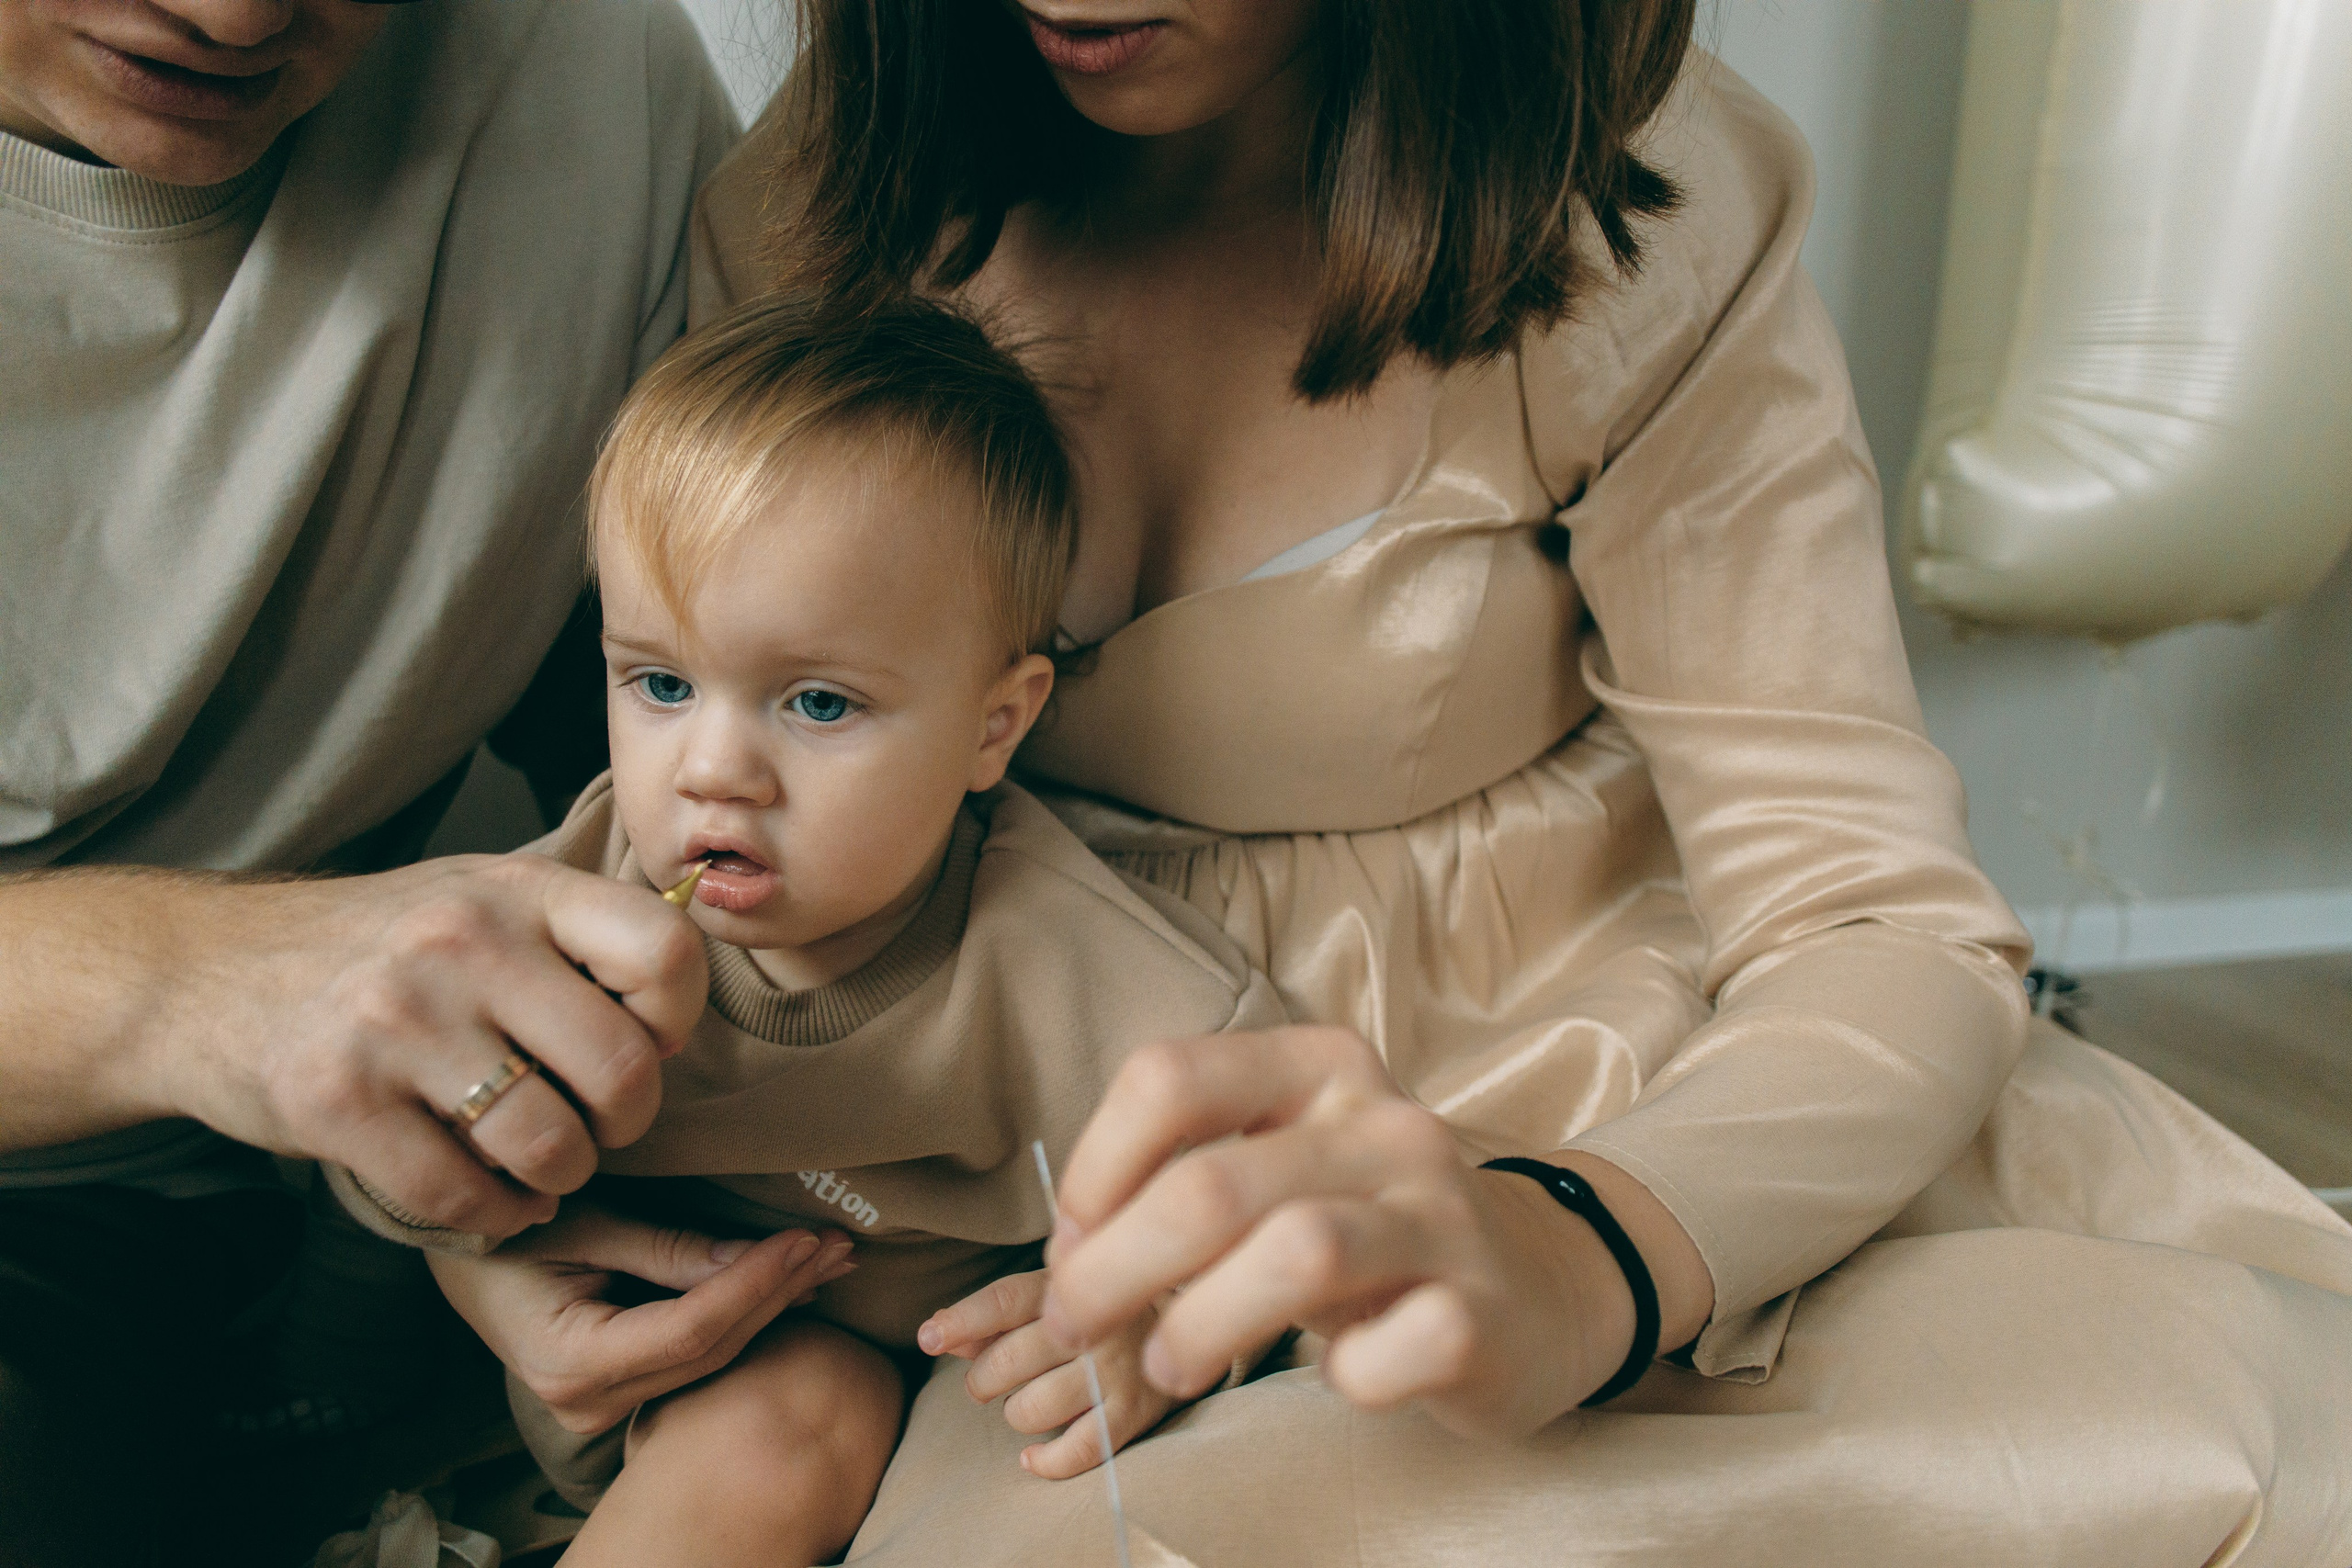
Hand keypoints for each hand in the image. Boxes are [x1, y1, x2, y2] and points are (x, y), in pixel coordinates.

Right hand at [170, 853, 704, 1240]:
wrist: (205, 972)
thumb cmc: (380, 947)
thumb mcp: (483, 899)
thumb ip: (578, 938)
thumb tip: (679, 1015)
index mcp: (518, 888)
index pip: (666, 954)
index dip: (676, 1018)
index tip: (644, 1040)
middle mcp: (461, 944)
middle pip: (621, 1070)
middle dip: (626, 1123)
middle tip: (597, 1126)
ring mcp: (395, 1021)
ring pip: (549, 1145)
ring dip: (560, 1176)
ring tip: (542, 1163)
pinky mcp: (338, 1101)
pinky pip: (463, 1196)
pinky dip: (495, 1215)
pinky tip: (490, 1198)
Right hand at [428, 1202, 855, 1435]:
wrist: (461, 1257)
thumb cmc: (510, 1226)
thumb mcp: (584, 1223)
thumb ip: (666, 1248)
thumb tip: (757, 1259)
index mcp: (570, 1363)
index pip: (693, 1328)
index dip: (756, 1283)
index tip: (807, 1239)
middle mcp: (588, 1403)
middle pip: (712, 1350)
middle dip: (781, 1293)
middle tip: (840, 1244)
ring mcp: (603, 1407)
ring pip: (712, 1359)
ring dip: (775, 1304)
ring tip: (831, 1259)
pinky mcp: (619, 1394)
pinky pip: (696, 1358)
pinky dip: (745, 1315)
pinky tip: (790, 1284)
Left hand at [918, 1270, 1174, 1477]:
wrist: (1185, 1321)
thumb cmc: (1095, 1309)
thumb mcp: (1049, 1294)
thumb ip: (994, 1314)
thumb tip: (938, 1334)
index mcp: (1069, 1284)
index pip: (1003, 1301)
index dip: (960, 1322)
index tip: (928, 1339)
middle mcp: (1093, 1325)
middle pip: (1007, 1362)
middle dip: (983, 1379)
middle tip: (988, 1381)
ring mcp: (1114, 1371)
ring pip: (1032, 1409)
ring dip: (1015, 1413)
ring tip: (1028, 1404)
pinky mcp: (1133, 1413)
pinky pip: (1077, 1452)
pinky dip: (1046, 1461)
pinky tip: (1033, 1455)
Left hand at [1037, 1027, 1714, 1439]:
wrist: (1538, 1285)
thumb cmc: (1368, 1228)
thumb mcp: (1284, 1165)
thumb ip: (1186, 1176)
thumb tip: (1072, 1243)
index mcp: (1320, 1066)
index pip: (1171, 1077)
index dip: (1096, 1164)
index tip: (1073, 1236)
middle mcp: (1384, 1124)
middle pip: (1211, 1184)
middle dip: (1113, 1269)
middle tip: (1080, 1326)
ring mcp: (1442, 1216)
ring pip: (1297, 1252)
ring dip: (1203, 1325)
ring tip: (1173, 1364)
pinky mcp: (1482, 1313)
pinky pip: (1388, 1353)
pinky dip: (1341, 1380)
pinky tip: (1335, 1376)